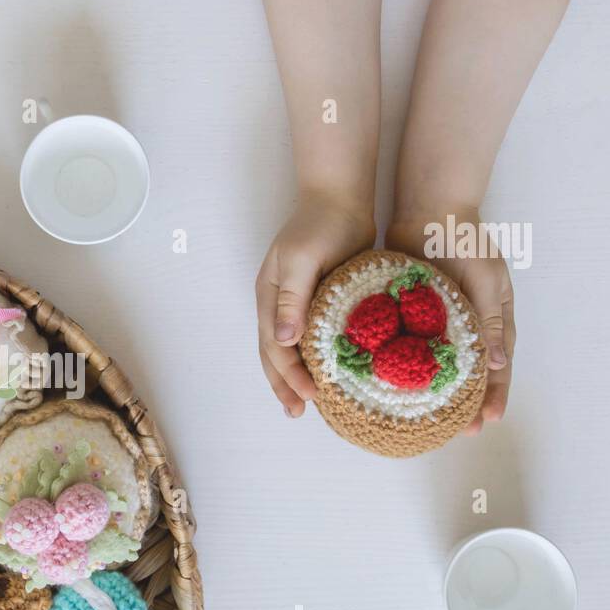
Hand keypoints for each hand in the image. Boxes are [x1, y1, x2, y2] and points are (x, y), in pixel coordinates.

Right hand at [256, 192, 375, 416]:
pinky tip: (330, 370)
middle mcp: (278, 305)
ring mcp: (297, 303)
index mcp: (269, 299)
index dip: (288, 376)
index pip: (274, 348)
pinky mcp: (319, 299)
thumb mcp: (301, 261)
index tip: (308, 398)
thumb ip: (291, 300)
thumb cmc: (320, 225)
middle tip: (297, 413)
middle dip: (284, 385)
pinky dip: (316, 358)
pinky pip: (313, 337)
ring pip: (291, 349)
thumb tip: (285, 341)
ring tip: (307, 402)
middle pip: (275, 354)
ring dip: (295, 376)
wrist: (339, 195)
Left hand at [386, 209, 514, 434]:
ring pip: (439, 362)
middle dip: (467, 402)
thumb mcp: (484, 279)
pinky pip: (410, 344)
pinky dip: (407, 365)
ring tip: (428, 420)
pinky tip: (395, 386)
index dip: (495, 393)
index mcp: (493, 314)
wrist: (427, 206)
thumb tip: (500, 363)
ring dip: (436, 391)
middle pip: (470, 370)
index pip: (498, 364)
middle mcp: (468, 320)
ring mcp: (440, 317)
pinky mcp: (412, 311)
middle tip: (460, 434)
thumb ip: (490, 320)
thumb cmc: (463, 239)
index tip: (488, 422)